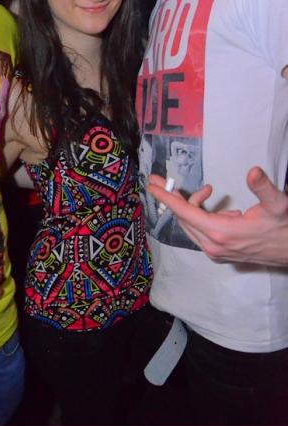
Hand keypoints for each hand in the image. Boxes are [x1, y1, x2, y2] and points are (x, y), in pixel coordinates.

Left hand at [147, 167, 287, 265]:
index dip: (166, 197)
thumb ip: (263, 188)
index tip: (151, 186)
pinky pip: (199, 231)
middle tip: (163, 180)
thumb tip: (253, 172)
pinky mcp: (218, 254)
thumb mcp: (278, 204)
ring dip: (192, 206)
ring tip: (209, 191)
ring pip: (190, 225)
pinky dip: (201, 216)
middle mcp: (213, 245)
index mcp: (221, 233)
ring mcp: (214, 252)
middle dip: (174, 197)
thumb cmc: (283, 228)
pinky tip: (221, 209)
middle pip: (183, 217)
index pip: (185, 212)